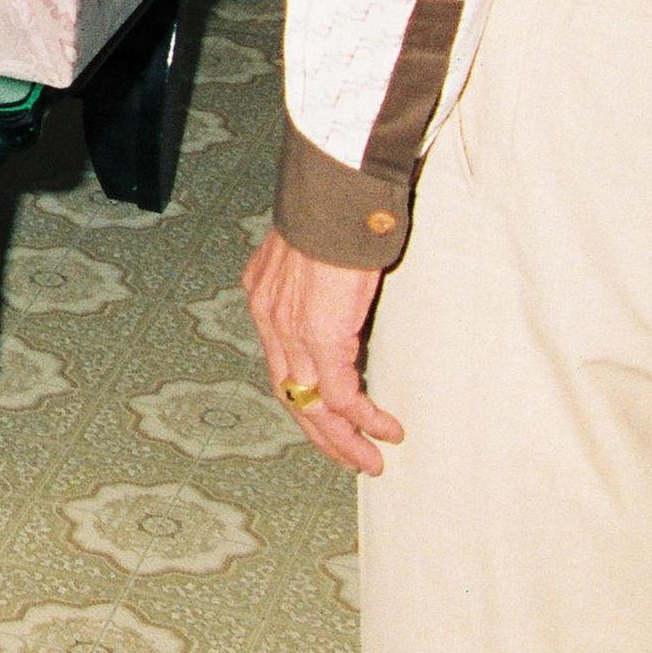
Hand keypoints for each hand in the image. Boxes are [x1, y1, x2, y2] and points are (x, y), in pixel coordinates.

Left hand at [242, 229, 404, 475]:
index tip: (330, 423)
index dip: (305, 399)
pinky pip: (341, 393)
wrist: (336, 192)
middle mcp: (269, 317)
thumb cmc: (335, 211)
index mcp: (264, 296)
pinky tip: (386, 431)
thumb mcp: (317, 253)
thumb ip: (318, 283)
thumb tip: (340, 295)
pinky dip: (364, 418)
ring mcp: (291, 329)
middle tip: (352, 459)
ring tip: (372, 460)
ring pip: (313, 404)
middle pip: (291, 394)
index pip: (280, 364)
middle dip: (323, 434)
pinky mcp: (321, 335)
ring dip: (344, 438)